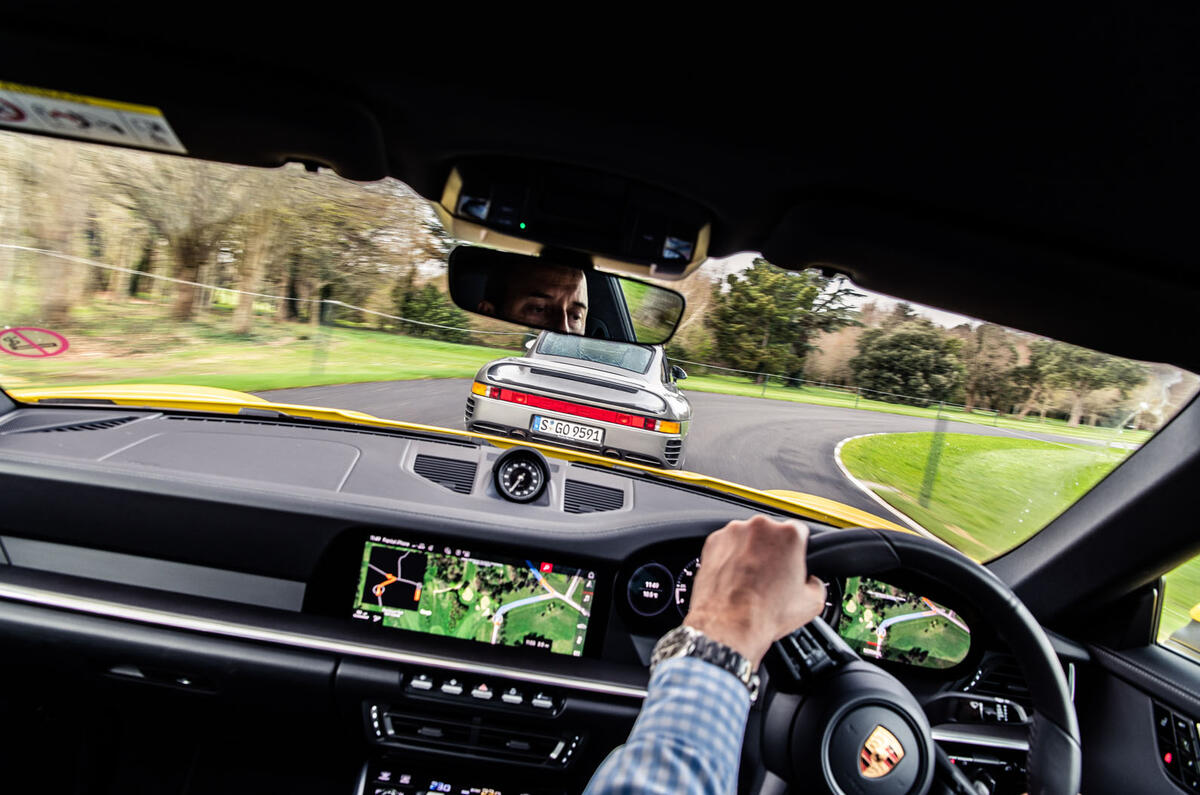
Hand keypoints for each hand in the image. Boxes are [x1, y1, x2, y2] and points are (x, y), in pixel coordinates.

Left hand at [683, 515, 826, 667]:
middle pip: (771, 533)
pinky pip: (726, 545)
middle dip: (772, 551)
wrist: (727, 626)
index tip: (792, 561)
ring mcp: (733, 532)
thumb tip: (812, 581)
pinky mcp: (712, 542)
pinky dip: (729, 557)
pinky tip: (734, 579)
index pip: (799, 532)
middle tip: (770, 576)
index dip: (796, 550)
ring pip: (747, 538)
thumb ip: (817, 583)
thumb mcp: (812, 603)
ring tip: (749, 580)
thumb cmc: (765, 614)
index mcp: (789, 534)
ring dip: (750, 553)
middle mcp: (760, 527)